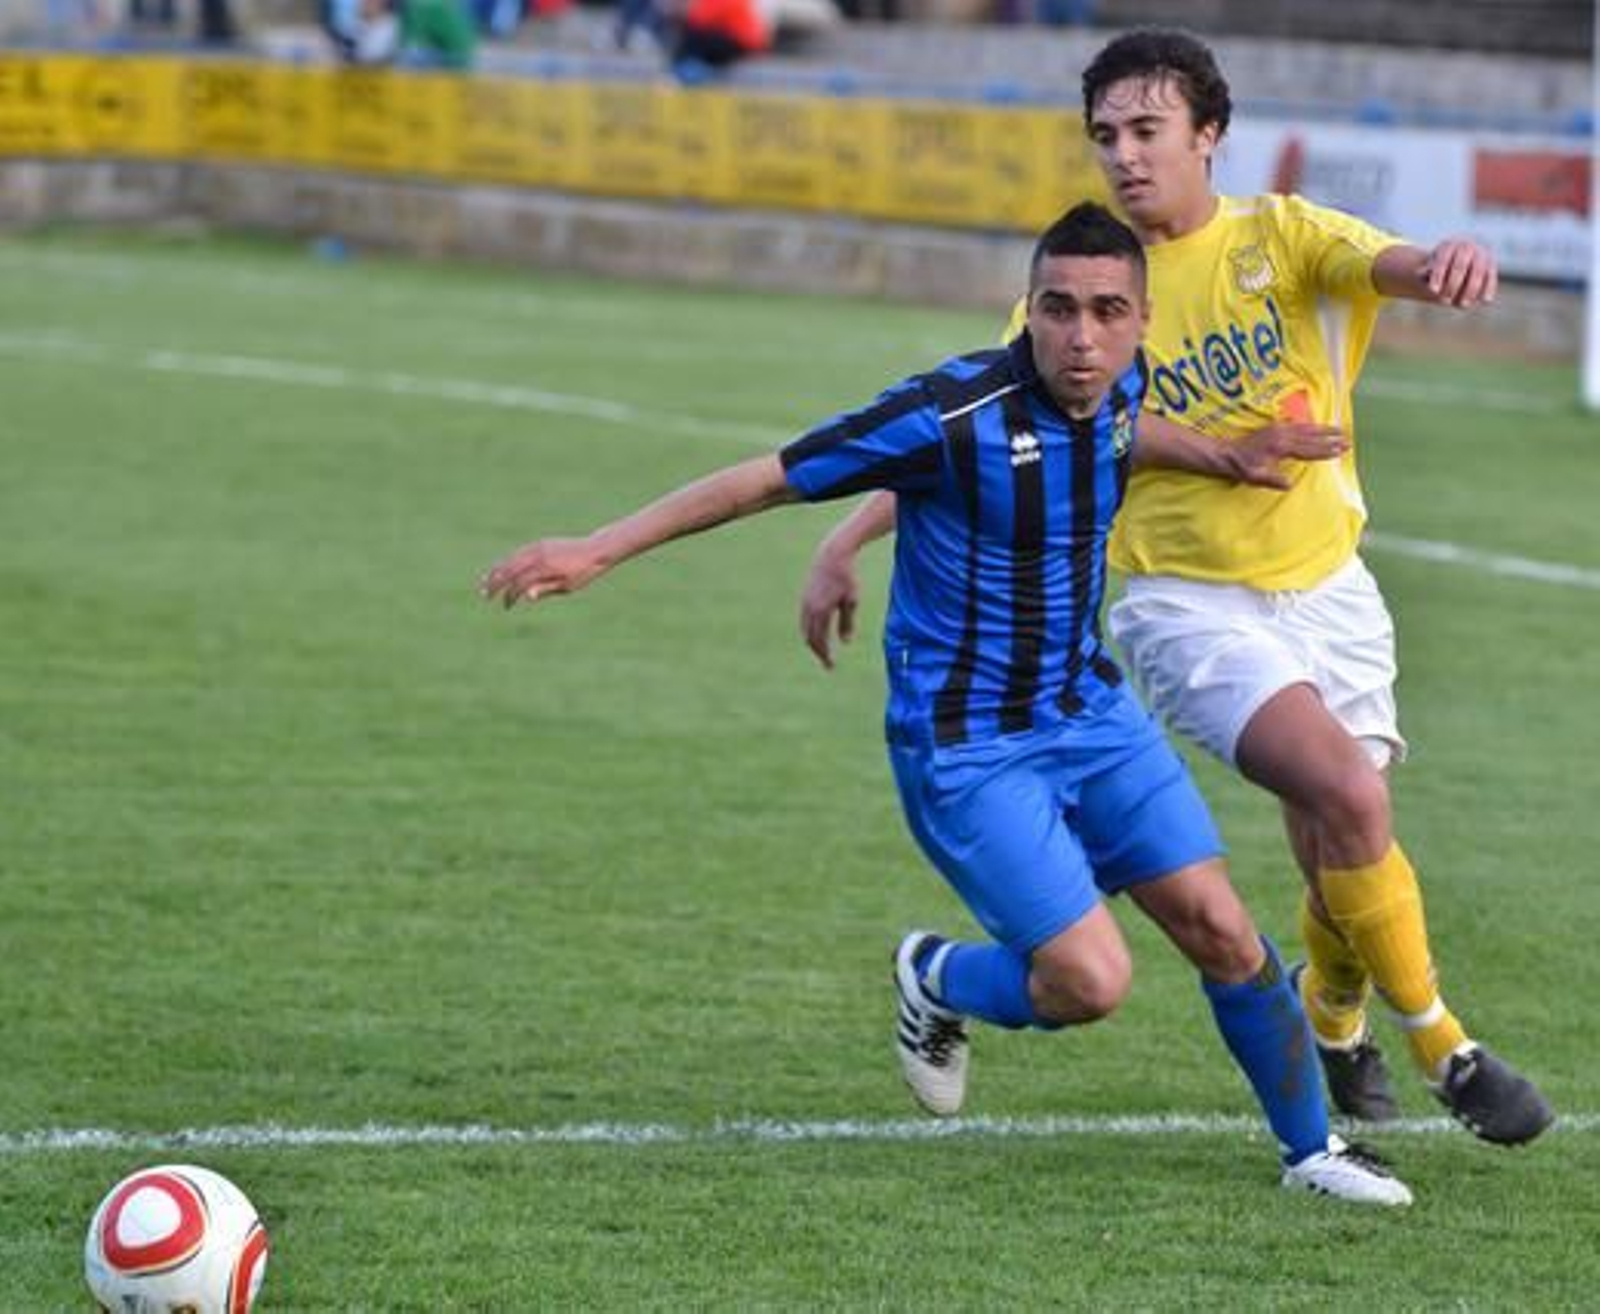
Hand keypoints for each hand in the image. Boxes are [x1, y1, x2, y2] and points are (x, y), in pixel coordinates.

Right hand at [480, 536, 603, 608]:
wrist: (594, 550)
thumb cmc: (583, 573)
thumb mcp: (568, 586)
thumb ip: (546, 590)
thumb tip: (526, 597)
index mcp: (545, 568)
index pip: (519, 583)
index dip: (510, 596)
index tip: (507, 607)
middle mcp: (538, 555)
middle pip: (509, 569)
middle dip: (495, 583)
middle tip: (484, 595)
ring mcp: (537, 548)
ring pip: (510, 559)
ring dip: (496, 571)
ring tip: (484, 582)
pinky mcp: (539, 544)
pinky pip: (518, 553)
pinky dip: (507, 562)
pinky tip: (501, 570)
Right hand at [799, 548, 859, 669]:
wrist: (832, 554)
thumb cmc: (846, 577)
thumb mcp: (851, 601)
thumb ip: (847, 623)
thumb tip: (845, 642)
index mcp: (820, 612)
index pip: (820, 641)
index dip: (825, 655)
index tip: (831, 666)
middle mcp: (808, 609)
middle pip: (810, 638)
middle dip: (819, 652)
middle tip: (828, 663)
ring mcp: (804, 602)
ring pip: (805, 629)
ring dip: (813, 641)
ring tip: (823, 650)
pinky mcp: (805, 596)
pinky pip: (805, 619)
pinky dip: (810, 629)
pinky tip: (819, 632)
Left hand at [1228, 422, 1347, 489]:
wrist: (1226, 453)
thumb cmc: (1241, 468)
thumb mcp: (1255, 477)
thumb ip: (1273, 480)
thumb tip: (1290, 484)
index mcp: (1281, 448)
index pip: (1308, 450)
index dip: (1325, 450)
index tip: (1341, 450)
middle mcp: (1282, 436)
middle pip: (1312, 437)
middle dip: (1331, 438)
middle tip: (1348, 439)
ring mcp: (1279, 429)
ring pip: (1307, 428)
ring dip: (1324, 429)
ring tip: (1339, 429)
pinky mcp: (1274, 427)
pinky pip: (1297, 424)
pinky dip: (1310, 425)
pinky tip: (1316, 425)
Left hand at [1421, 237, 1496, 307]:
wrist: (1457, 259)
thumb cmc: (1438, 268)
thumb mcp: (1429, 269)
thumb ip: (1425, 272)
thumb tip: (1421, 273)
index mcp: (1449, 245)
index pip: (1443, 259)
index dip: (1438, 274)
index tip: (1432, 290)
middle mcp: (1468, 246)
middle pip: (1460, 265)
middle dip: (1452, 284)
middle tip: (1443, 301)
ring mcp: (1482, 254)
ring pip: (1478, 271)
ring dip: (1471, 289)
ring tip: (1463, 305)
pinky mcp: (1491, 264)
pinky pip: (1492, 276)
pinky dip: (1490, 287)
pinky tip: (1485, 300)